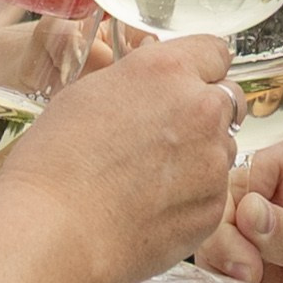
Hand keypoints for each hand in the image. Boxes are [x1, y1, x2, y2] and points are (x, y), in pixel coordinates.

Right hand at [0, 35, 237, 282]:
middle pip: (227, 100)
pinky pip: (213, 193)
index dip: (198, 70)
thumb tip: (151, 89)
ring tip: (148, 179)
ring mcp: (213, 160)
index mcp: (167, 71)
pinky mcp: (214, 206)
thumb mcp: (87, 94)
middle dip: (204, 113)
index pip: (214, 52)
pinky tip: (151, 208)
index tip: (185, 84)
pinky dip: (192, 198)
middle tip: (165, 136)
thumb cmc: (56, 163)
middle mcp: (201, 109)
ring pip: (222, 149)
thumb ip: (136, 83)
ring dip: (199, 157)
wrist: (56, 231)